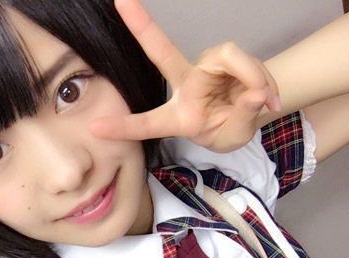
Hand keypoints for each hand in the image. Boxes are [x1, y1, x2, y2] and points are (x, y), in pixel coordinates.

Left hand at [91, 0, 280, 151]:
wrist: (247, 115)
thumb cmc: (228, 129)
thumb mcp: (234, 138)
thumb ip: (242, 119)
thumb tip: (253, 94)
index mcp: (178, 117)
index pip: (147, 123)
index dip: (124, 127)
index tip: (96, 128)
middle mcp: (185, 85)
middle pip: (162, 52)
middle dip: (141, 26)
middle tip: (120, 1)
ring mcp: (204, 67)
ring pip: (227, 56)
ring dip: (253, 78)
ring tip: (265, 103)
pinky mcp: (223, 56)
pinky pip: (246, 60)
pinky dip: (263, 80)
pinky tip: (268, 99)